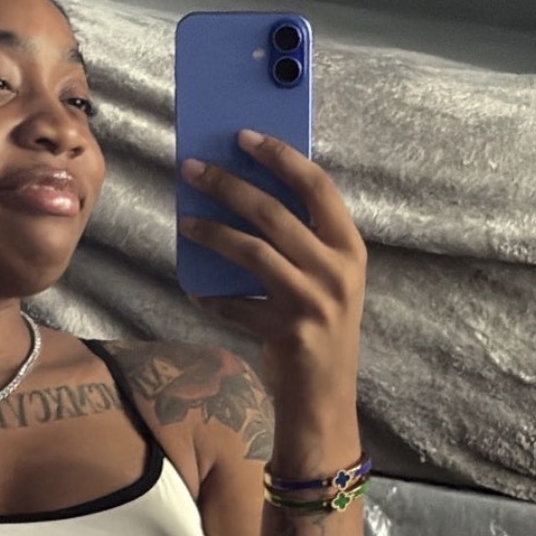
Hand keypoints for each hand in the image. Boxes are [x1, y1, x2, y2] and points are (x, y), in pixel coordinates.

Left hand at [179, 130, 365, 407]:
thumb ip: (303, 241)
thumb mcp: (327, 279)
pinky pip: (236, 305)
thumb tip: (246, 194)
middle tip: (193, 169)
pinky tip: (197, 290)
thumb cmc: (321, 329)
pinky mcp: (287, 332)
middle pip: (275, 213)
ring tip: (185, 222)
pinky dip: (212, 297)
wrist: (325, 398)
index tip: (244, 136)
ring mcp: (313, 302)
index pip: (317, 186)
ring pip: (252, 252)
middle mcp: (336, 271)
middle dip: (229, 185)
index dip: (280, 156)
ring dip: (213, 233)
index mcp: (350, 248)